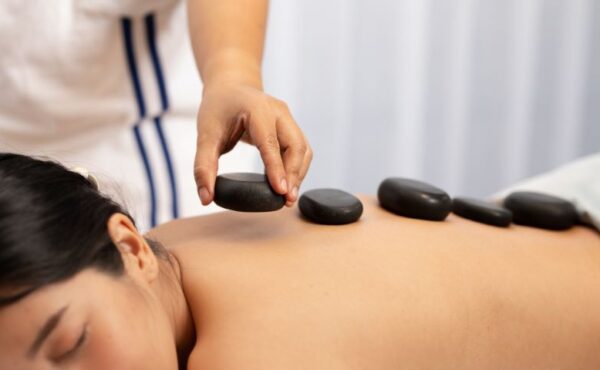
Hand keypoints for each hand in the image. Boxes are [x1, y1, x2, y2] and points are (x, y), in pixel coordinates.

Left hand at [194, 82, 312, 206]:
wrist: (230, 88)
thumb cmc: (218, 109)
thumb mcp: (205, 135)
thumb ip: (204, 166)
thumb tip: (205, 198)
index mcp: (257, 108)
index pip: (270, 142)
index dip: (277, 168)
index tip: (281, 191)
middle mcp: (278, 111)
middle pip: (296, 145)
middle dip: (294, 174)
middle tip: (286, 200)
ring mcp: (288, 118)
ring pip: (303, 149)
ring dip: (298, 174)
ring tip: (288, 198)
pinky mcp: (291, 127)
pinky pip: (301, 149)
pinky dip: (297, 168)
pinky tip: (288, 185)